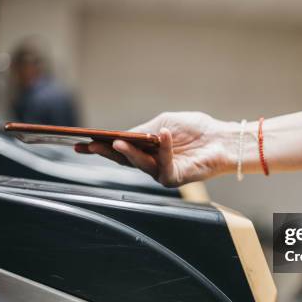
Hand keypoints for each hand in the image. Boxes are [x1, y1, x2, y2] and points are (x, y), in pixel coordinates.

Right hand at [75, 112, 238, 186]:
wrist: (221, 138)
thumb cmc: (195, 130)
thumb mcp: (164, 123)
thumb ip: (144, 130)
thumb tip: (123, 135)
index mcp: (145, 149)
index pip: (118, 149)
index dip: (99, 146)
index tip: (80, 142)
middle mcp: (150, 163)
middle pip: (123, 160)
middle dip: (105, 152)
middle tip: (89, 146)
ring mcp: (161, 172)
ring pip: (140, 164)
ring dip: (129, 152)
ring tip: (117, 142)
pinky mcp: (176, 178)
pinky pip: (165, 165)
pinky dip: (164, 149)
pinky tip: (163, 135)